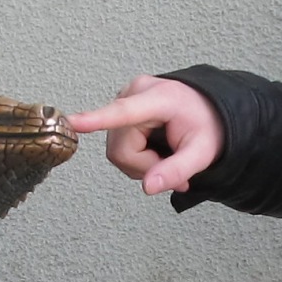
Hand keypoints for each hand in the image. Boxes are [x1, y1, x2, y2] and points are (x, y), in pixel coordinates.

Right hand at [68, 76, 223, 195]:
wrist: (209, 110)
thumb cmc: (207, 126)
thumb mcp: (202, 153)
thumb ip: (177, 170)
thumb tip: (148, 187)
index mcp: (159, 98)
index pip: (124, 113)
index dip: (96, 120)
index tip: (72, 122)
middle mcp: (135, 93)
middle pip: (122, 150)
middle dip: (145, 166)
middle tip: (170, 165)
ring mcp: (124, 100)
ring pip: (117, 152)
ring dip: (141, 164)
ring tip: (165, 156)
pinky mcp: (120, 109)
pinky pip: (118, 147)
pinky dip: (137, 158)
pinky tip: (155, 152)